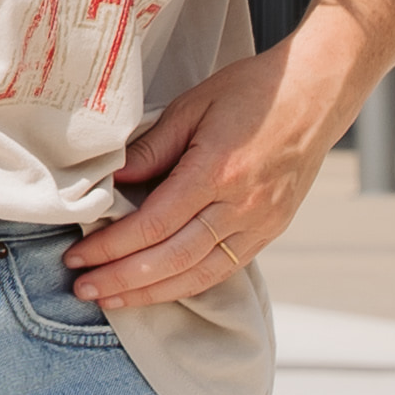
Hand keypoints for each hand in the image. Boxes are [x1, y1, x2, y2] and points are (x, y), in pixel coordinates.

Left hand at [70, 48, 333, 308]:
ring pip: (201, 273)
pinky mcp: (272, 229)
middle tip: (84, 289)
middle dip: (124, 278)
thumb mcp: (191, 107)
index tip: (78, 256)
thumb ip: (151, 148)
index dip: (112, 246)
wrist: (316, 94)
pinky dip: (189, 283)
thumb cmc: (250, 93)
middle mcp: (242, 206)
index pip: (154, 224)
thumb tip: (112, 182)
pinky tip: (159, 290)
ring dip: (153, 292)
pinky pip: (226, 267)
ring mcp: (262, 222)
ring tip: (113, 301)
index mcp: (217, 173)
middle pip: (174, 258)